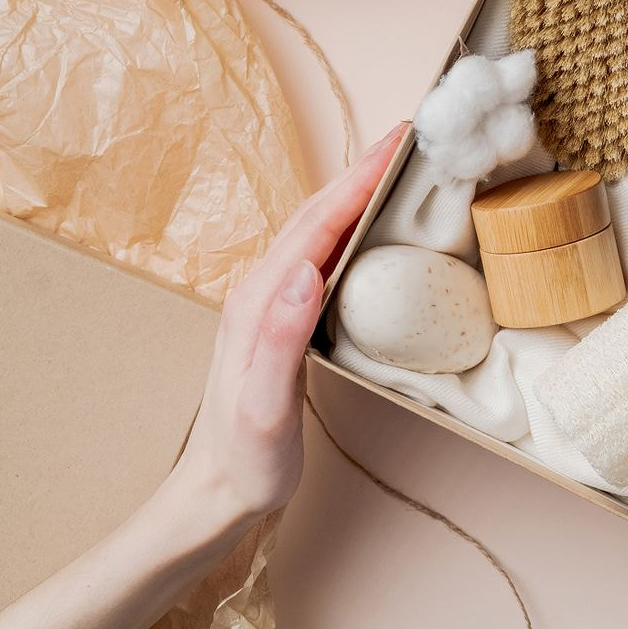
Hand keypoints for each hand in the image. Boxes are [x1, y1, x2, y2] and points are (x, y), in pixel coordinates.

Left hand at [0, 124, 407, 628]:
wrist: (217, 491)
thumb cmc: (246, 457)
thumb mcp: (265, 406)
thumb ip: (280, 338)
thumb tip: (305, 273)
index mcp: (261, 302)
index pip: (317, 224)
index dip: (358, 180)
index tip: (399, 143)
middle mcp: (261, 290)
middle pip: (317, 213)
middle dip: (362, 170)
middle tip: (410, 138)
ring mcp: (270, 301)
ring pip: (317, 228)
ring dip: (356, 190)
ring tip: (397, 166)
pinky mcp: (282, 316)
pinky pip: (321, 254)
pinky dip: (350, 224)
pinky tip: (370, 226)